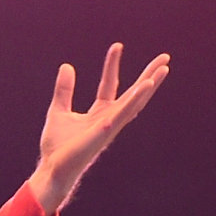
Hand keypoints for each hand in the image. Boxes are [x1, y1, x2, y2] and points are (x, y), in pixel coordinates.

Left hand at [28, 44, 167, 215]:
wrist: (51, 169)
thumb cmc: (56, 148)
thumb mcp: (58, 111)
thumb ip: (64, 90)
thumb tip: (67, 66)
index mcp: (99, 114)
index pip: (110, 84)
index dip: (113, 65)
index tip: (117, 46)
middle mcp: (109, 119)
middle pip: (133, 93)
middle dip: (148, 75)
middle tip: (164, 58)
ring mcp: (110, 126)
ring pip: (135, 102)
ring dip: (150, 85)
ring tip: (163, 68)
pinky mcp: (106, 132)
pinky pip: (124, 113)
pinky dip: (135, 98)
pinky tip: (146, 85)